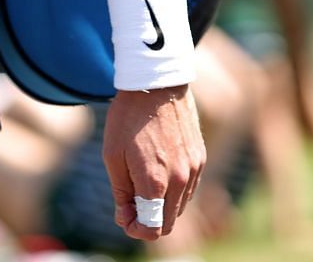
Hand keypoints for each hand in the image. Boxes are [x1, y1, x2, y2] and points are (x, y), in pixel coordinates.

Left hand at [102, 85, 204, 241]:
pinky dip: (174, 189)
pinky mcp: (200, 158)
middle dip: (148, 220)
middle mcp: (180, 180)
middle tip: (130, 201)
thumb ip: (122, 193)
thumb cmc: (128, 118)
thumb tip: (127, 219)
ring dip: (161, 204)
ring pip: (179, 206)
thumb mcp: (113, 156)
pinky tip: (158, 169)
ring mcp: (194, 169)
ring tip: (142, 180)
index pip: (152, 229)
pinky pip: (189, 188)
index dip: (135, 228)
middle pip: (168, 223)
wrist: (156, 83)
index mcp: (155, 182)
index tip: (124, 215)